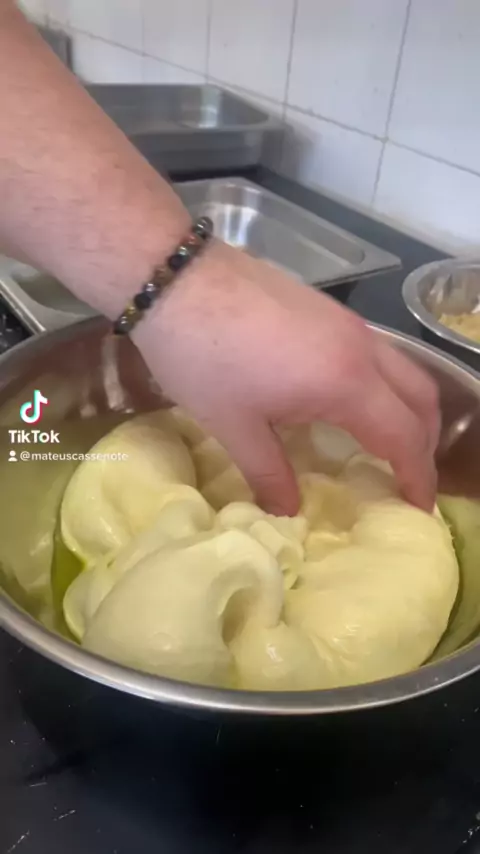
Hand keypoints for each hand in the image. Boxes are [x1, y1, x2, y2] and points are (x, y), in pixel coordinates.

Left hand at [134, 242, 438, 515]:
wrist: (176, 277)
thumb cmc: (204, 358)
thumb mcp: (234, 426)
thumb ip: (269, 473)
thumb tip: (287, 512)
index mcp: (346, 383)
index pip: (404, 437)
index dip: (416, 476)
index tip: (417, 508)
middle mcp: (360, 349)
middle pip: (420, 397)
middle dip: (423, 441)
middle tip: (406, 476)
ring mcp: (346, 322)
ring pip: (402, 369)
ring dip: (406, 408)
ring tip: (383, 442)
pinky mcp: (327, 308)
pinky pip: (376, 352)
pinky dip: (382, 384)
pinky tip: (347, 400)